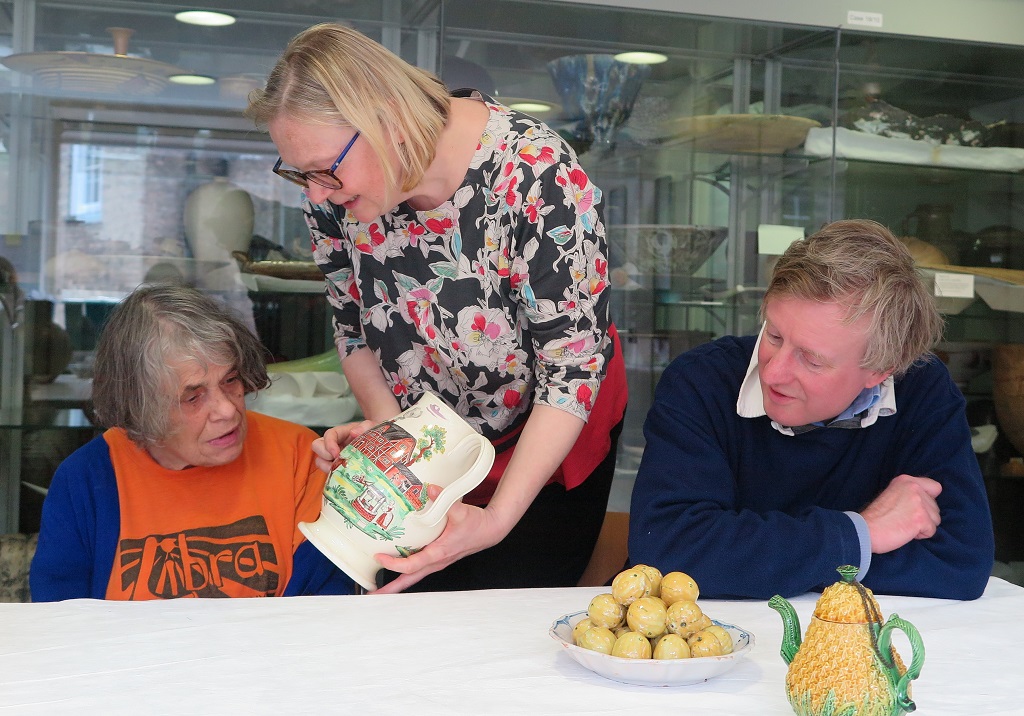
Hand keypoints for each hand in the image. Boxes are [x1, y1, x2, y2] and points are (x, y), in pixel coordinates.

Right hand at [311, 419, 374, 473]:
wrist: (380, 446)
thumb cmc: (373, 435)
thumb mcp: (372, 428)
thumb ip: (365, 426)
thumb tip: (354, 432)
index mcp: (341, 433)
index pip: (329, 435)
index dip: (329, 444)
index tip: (336, 454)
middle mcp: (334, 444)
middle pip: (317, 446)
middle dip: (324, 454)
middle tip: (337, 461)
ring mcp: (333, 456)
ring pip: (319, 460)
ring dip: (326, 467)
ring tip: (339, 471)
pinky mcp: (336, 467)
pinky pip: (327, 472)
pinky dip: (332, 475)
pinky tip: (343, 476)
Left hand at [371, 490, 508, 593]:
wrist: (490, 531)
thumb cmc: (476, 524)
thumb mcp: (461, 510)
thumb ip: (444, 499)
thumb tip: (430, 489)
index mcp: (439, 552)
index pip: (412, 564)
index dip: (394, 564)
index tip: (379, 557)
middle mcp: (436, 561)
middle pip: (409, 579)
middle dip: (391, 589)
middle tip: (373, 596)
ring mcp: (437, 562)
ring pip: (413, 577)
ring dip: (396, 584)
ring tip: (380, 589)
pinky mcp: (438, 559)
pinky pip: (418, 570)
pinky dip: (405, 573)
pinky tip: (397, 569)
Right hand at [860, 474, 941, 553]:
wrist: (866, 529)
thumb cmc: (876, 517)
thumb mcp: (892, 494)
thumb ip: (909, 493)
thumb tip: (927, 503)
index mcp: (906, 480)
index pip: (935, 487)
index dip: (929, 500)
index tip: (916, 507)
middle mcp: (914, 487)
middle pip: (935, 506)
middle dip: (924, 516)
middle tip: (904, 519)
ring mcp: (919, 502)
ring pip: (935, 519)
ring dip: (923, 526)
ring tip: (904, 525)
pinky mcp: (921, 518)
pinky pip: (931, 531)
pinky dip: (920, 535)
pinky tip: (905, 531)